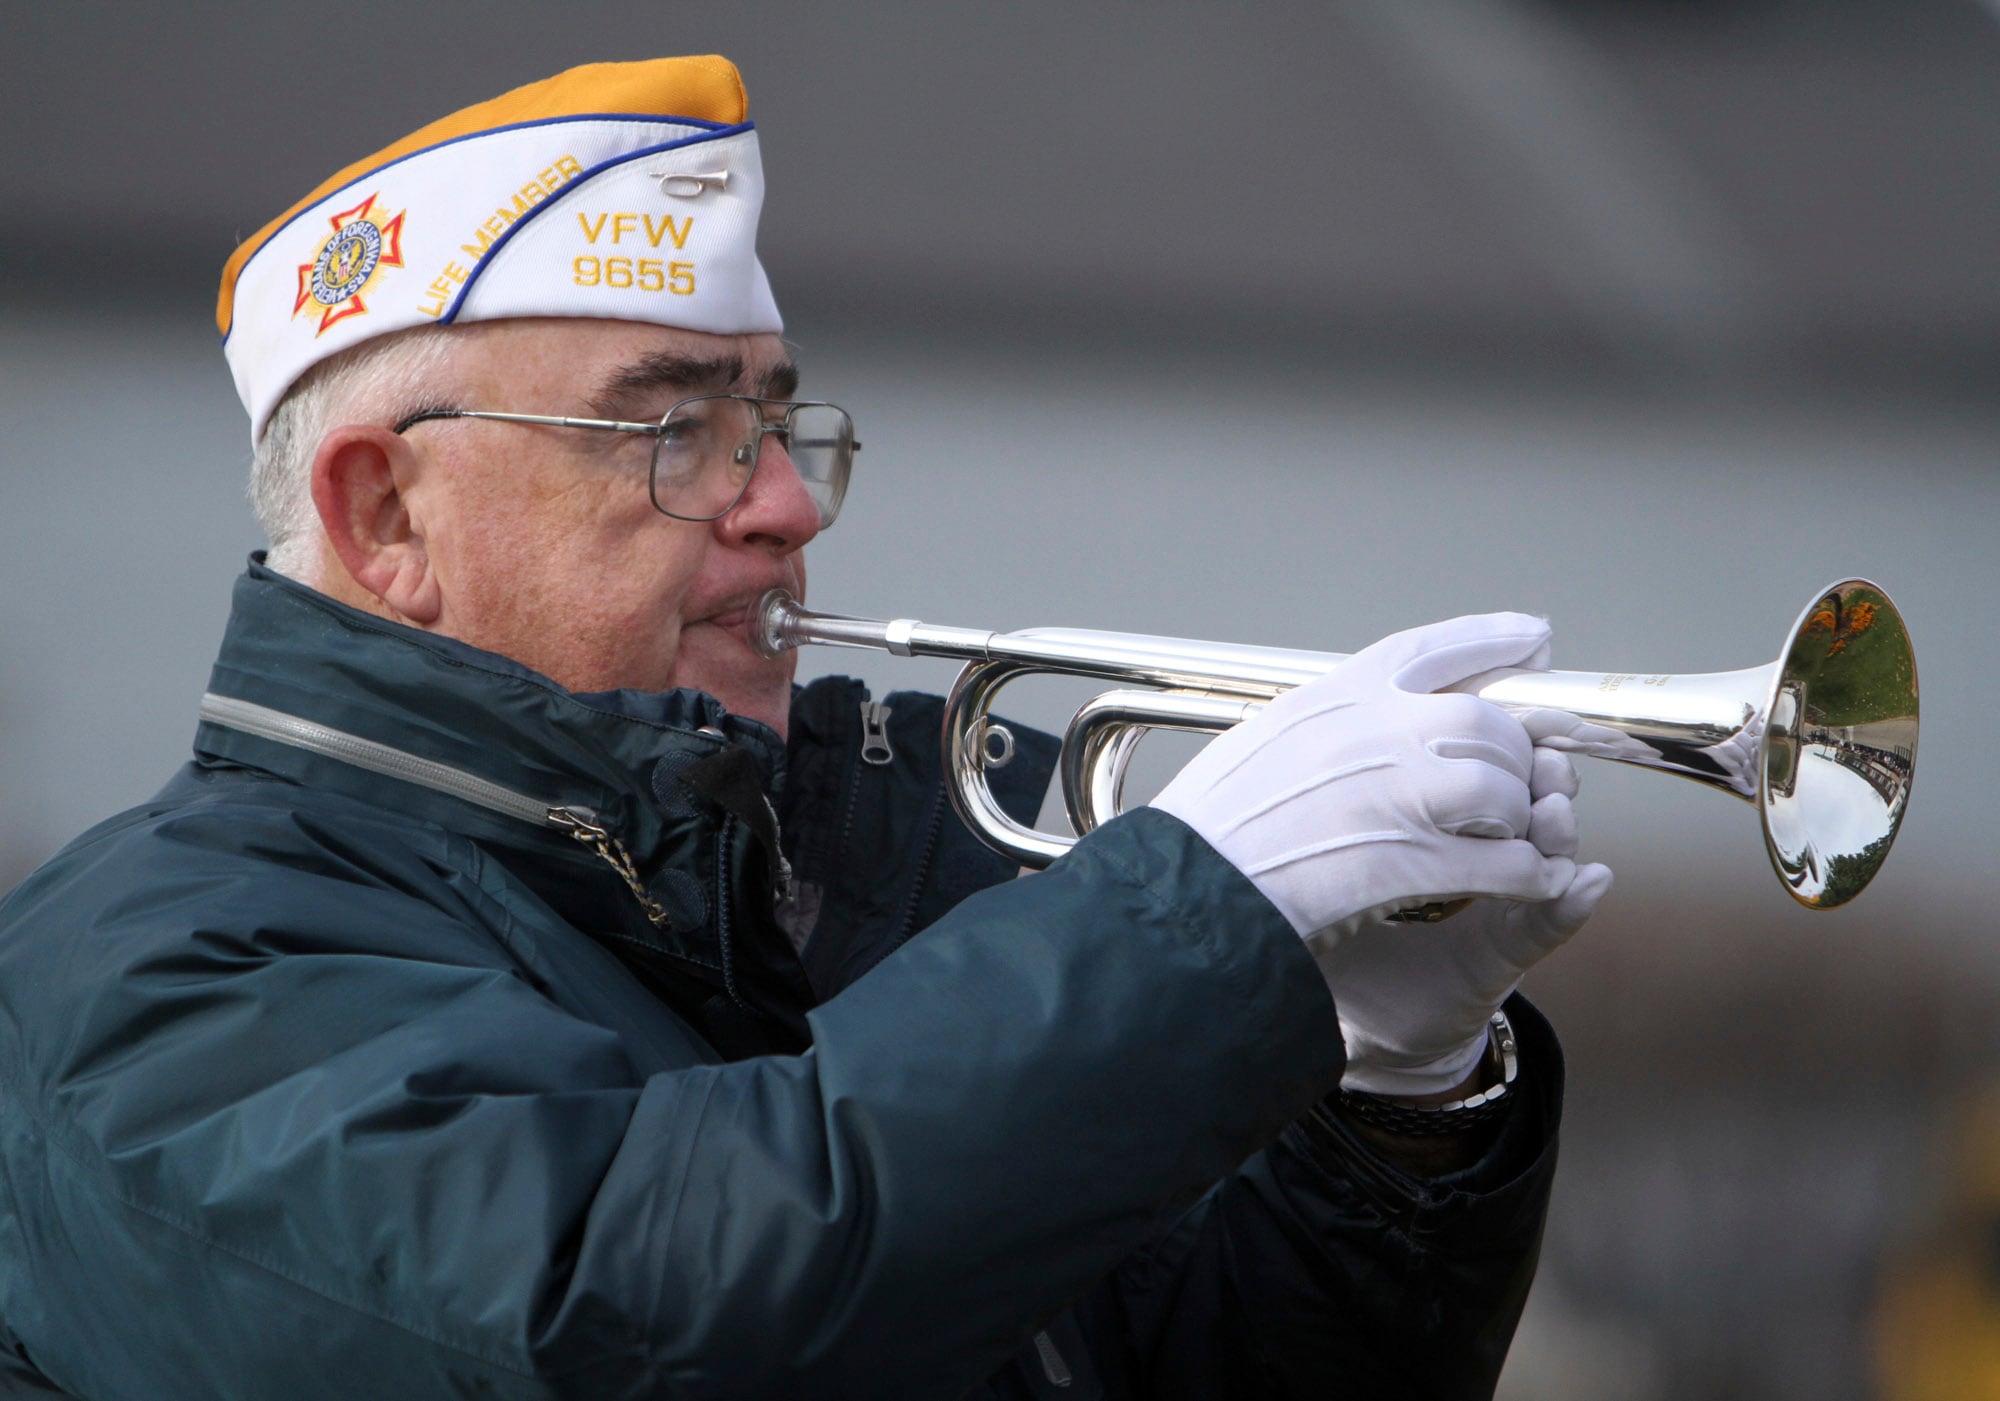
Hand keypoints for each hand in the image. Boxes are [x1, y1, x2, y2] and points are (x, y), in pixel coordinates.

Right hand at [1151, 612, 1573, 944]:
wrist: (1189, 891)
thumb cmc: (1211, 827)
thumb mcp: (1266, 739)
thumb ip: (1328, 722)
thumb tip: (1367, 712)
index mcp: (1338, 696)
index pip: (1435, 649)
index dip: (1495, 641)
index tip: (1534, 640)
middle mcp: (1376, 733)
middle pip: (1486, 723)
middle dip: (1512, 754)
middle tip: (1516, 776)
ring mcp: (1398, 796)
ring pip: (1504, 790)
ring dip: (1516, 819)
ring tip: (1502, 837)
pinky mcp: (1413, 863)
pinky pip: (1505, 863)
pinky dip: (1526, 874)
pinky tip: (1526, 880)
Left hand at [1320, 742, 1611, 1095]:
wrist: (1360, 1024)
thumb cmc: (1340, 940)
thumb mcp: (1322, 878)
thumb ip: (1329, 832)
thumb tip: (1305, 755)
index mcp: (1433, 825)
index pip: (1475, 768)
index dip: (1497, 738)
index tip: (1499, 712)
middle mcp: (1475, 853)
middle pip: (1525, 795)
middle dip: (1537, 769)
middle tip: (1540, 757)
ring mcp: (1499, 901)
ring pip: (1547, 850)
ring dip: (1557, 827)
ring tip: (1554, 811)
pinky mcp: (1506, 954)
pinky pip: (1546, 925)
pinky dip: (1569, 905)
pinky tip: (1584, 884)